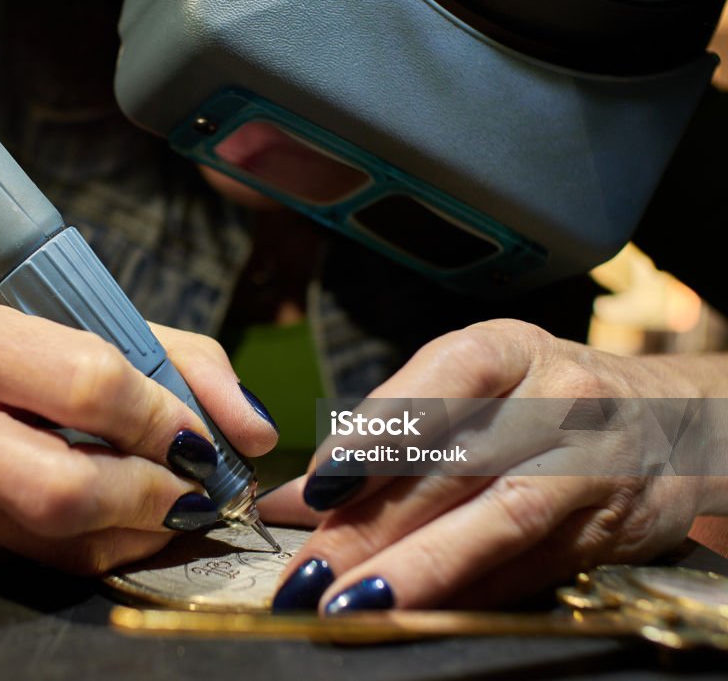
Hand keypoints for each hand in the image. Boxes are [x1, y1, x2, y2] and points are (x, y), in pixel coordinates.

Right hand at [0, 302, 276, 573]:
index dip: (163, 420)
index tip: (198, 438)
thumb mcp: (104, 327)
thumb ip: (191, 366)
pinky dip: (113, 546)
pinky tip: (132, 518)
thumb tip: (257, 435)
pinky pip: (51, 563)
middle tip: (197, 488)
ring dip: (145, 529)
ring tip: (173, 500)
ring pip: (64, 541)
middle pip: (67, 489)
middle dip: (155, 495)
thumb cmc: (24, 349)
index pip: (89, 386)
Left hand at [264, 319, 727, 611]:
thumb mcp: (471, 392)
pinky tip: (415, 613)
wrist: (672, 421)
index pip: (444, 380)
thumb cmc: (541, 398)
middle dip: (372, 524)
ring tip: (353, 601)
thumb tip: (292, 502)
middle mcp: (559, 397)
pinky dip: (468, 594)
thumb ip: (386, 440)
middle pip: (458, 463)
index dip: (381, 431)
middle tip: (309, 570)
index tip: (320, 484)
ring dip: (420, 567)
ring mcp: (594, 462)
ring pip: (500, 517)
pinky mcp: (612, 526)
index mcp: (509, 349)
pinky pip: (533, 565)